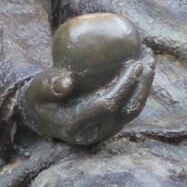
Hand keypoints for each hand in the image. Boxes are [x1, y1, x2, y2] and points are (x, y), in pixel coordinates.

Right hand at [16, 49, 154, 145]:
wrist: (43, 116)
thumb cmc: (40, 98)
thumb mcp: (36, 91)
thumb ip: (49, 86)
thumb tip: (67, 81)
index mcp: (76, 125)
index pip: (106, 106)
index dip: (123, 86)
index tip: (133, 62)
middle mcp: (95, 131)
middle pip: (127, 109)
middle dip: (142, 83)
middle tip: (147, 55)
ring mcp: (106, 129)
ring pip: (134, 108)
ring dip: (146, 83)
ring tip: (149, 55)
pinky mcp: (112, 123)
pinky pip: (131, 104)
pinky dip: (140, 85)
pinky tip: (142, 62)